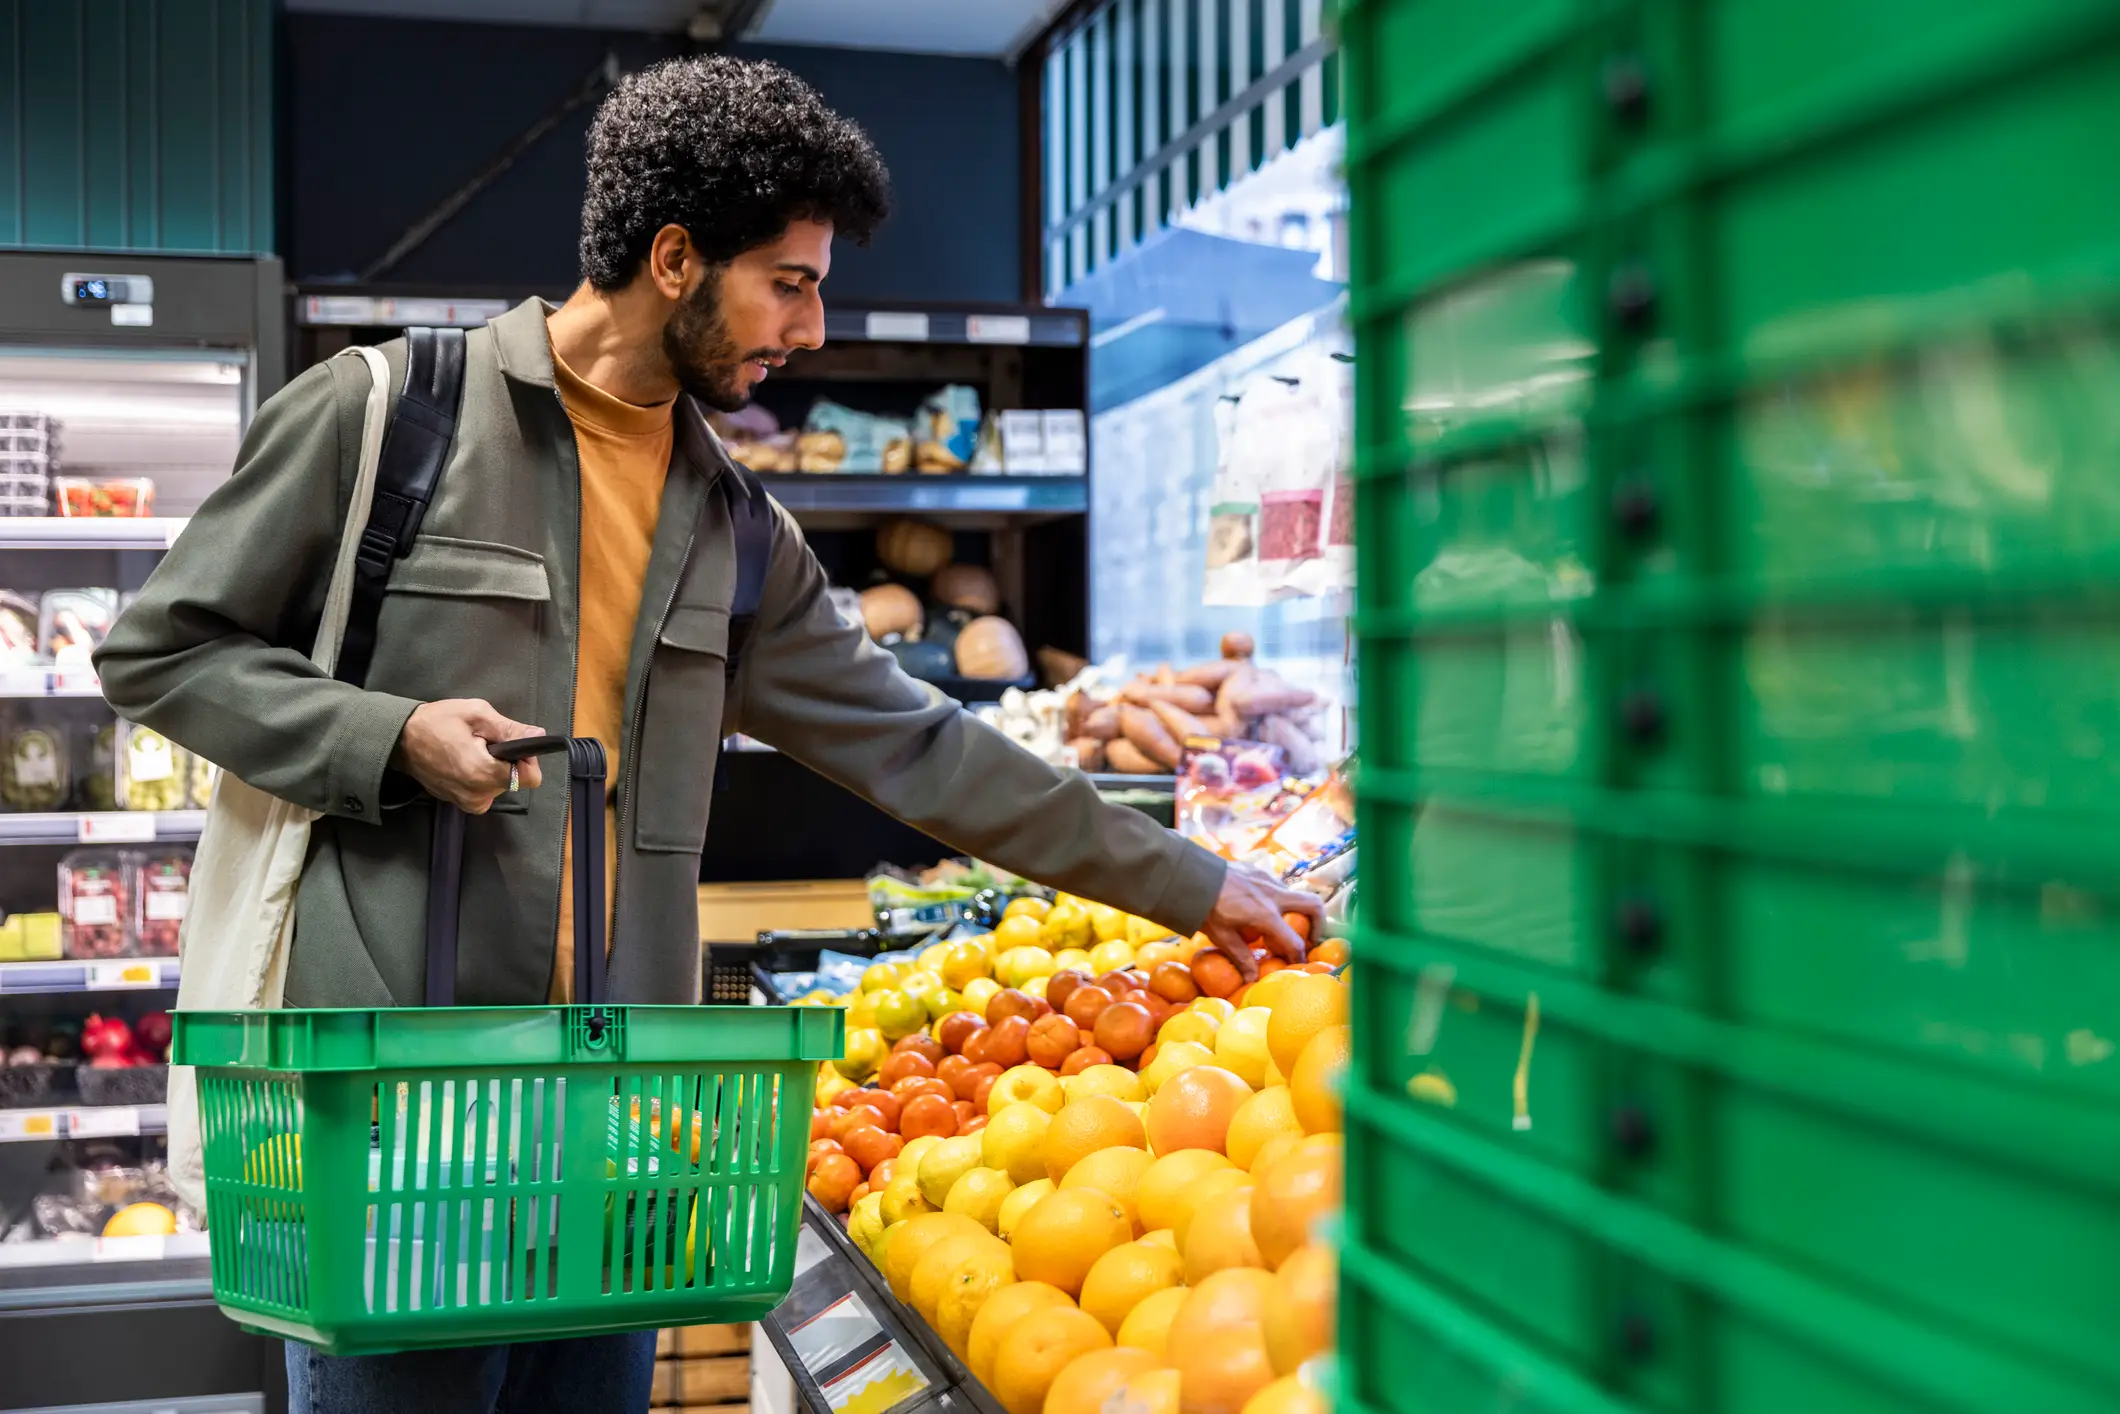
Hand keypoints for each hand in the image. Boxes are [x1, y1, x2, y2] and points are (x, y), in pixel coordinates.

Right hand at [392, 699, 544, 813]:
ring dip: (492, 767)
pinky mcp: (459, 802)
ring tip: (470, 749)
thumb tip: (538, 735)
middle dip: (506, 760)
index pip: (531, 777)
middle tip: (482, 741)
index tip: (510, 742)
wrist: (400, 740)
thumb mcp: (477, 714)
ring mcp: (467, 802)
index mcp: (484, 774)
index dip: (527, 758)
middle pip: (514, 780)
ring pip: (499, 785)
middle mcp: (478, 795)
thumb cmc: (437, 722)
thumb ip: (510, 729)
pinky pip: (483, 790)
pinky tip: (463, 760)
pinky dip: (480, 775)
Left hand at [1200, 862, 1323, 982]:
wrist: (1191, 877)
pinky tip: (1261, 907)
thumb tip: (1251, 980)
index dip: (1300, 956)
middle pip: (1314, 905)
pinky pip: (1278, 885)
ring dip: (1296, 910)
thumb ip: (1241, 958)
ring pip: (1296, 894)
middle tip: (1309, 937)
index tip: (1299, 963)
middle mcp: (1274, 895)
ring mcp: (1268, 879)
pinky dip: (1279, 898)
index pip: (1294, 941)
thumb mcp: (1222, 938)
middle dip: (1319, 923)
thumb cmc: (1206, 909)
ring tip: (1282, 925)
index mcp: (1266, 915)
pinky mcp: (1259, 870)